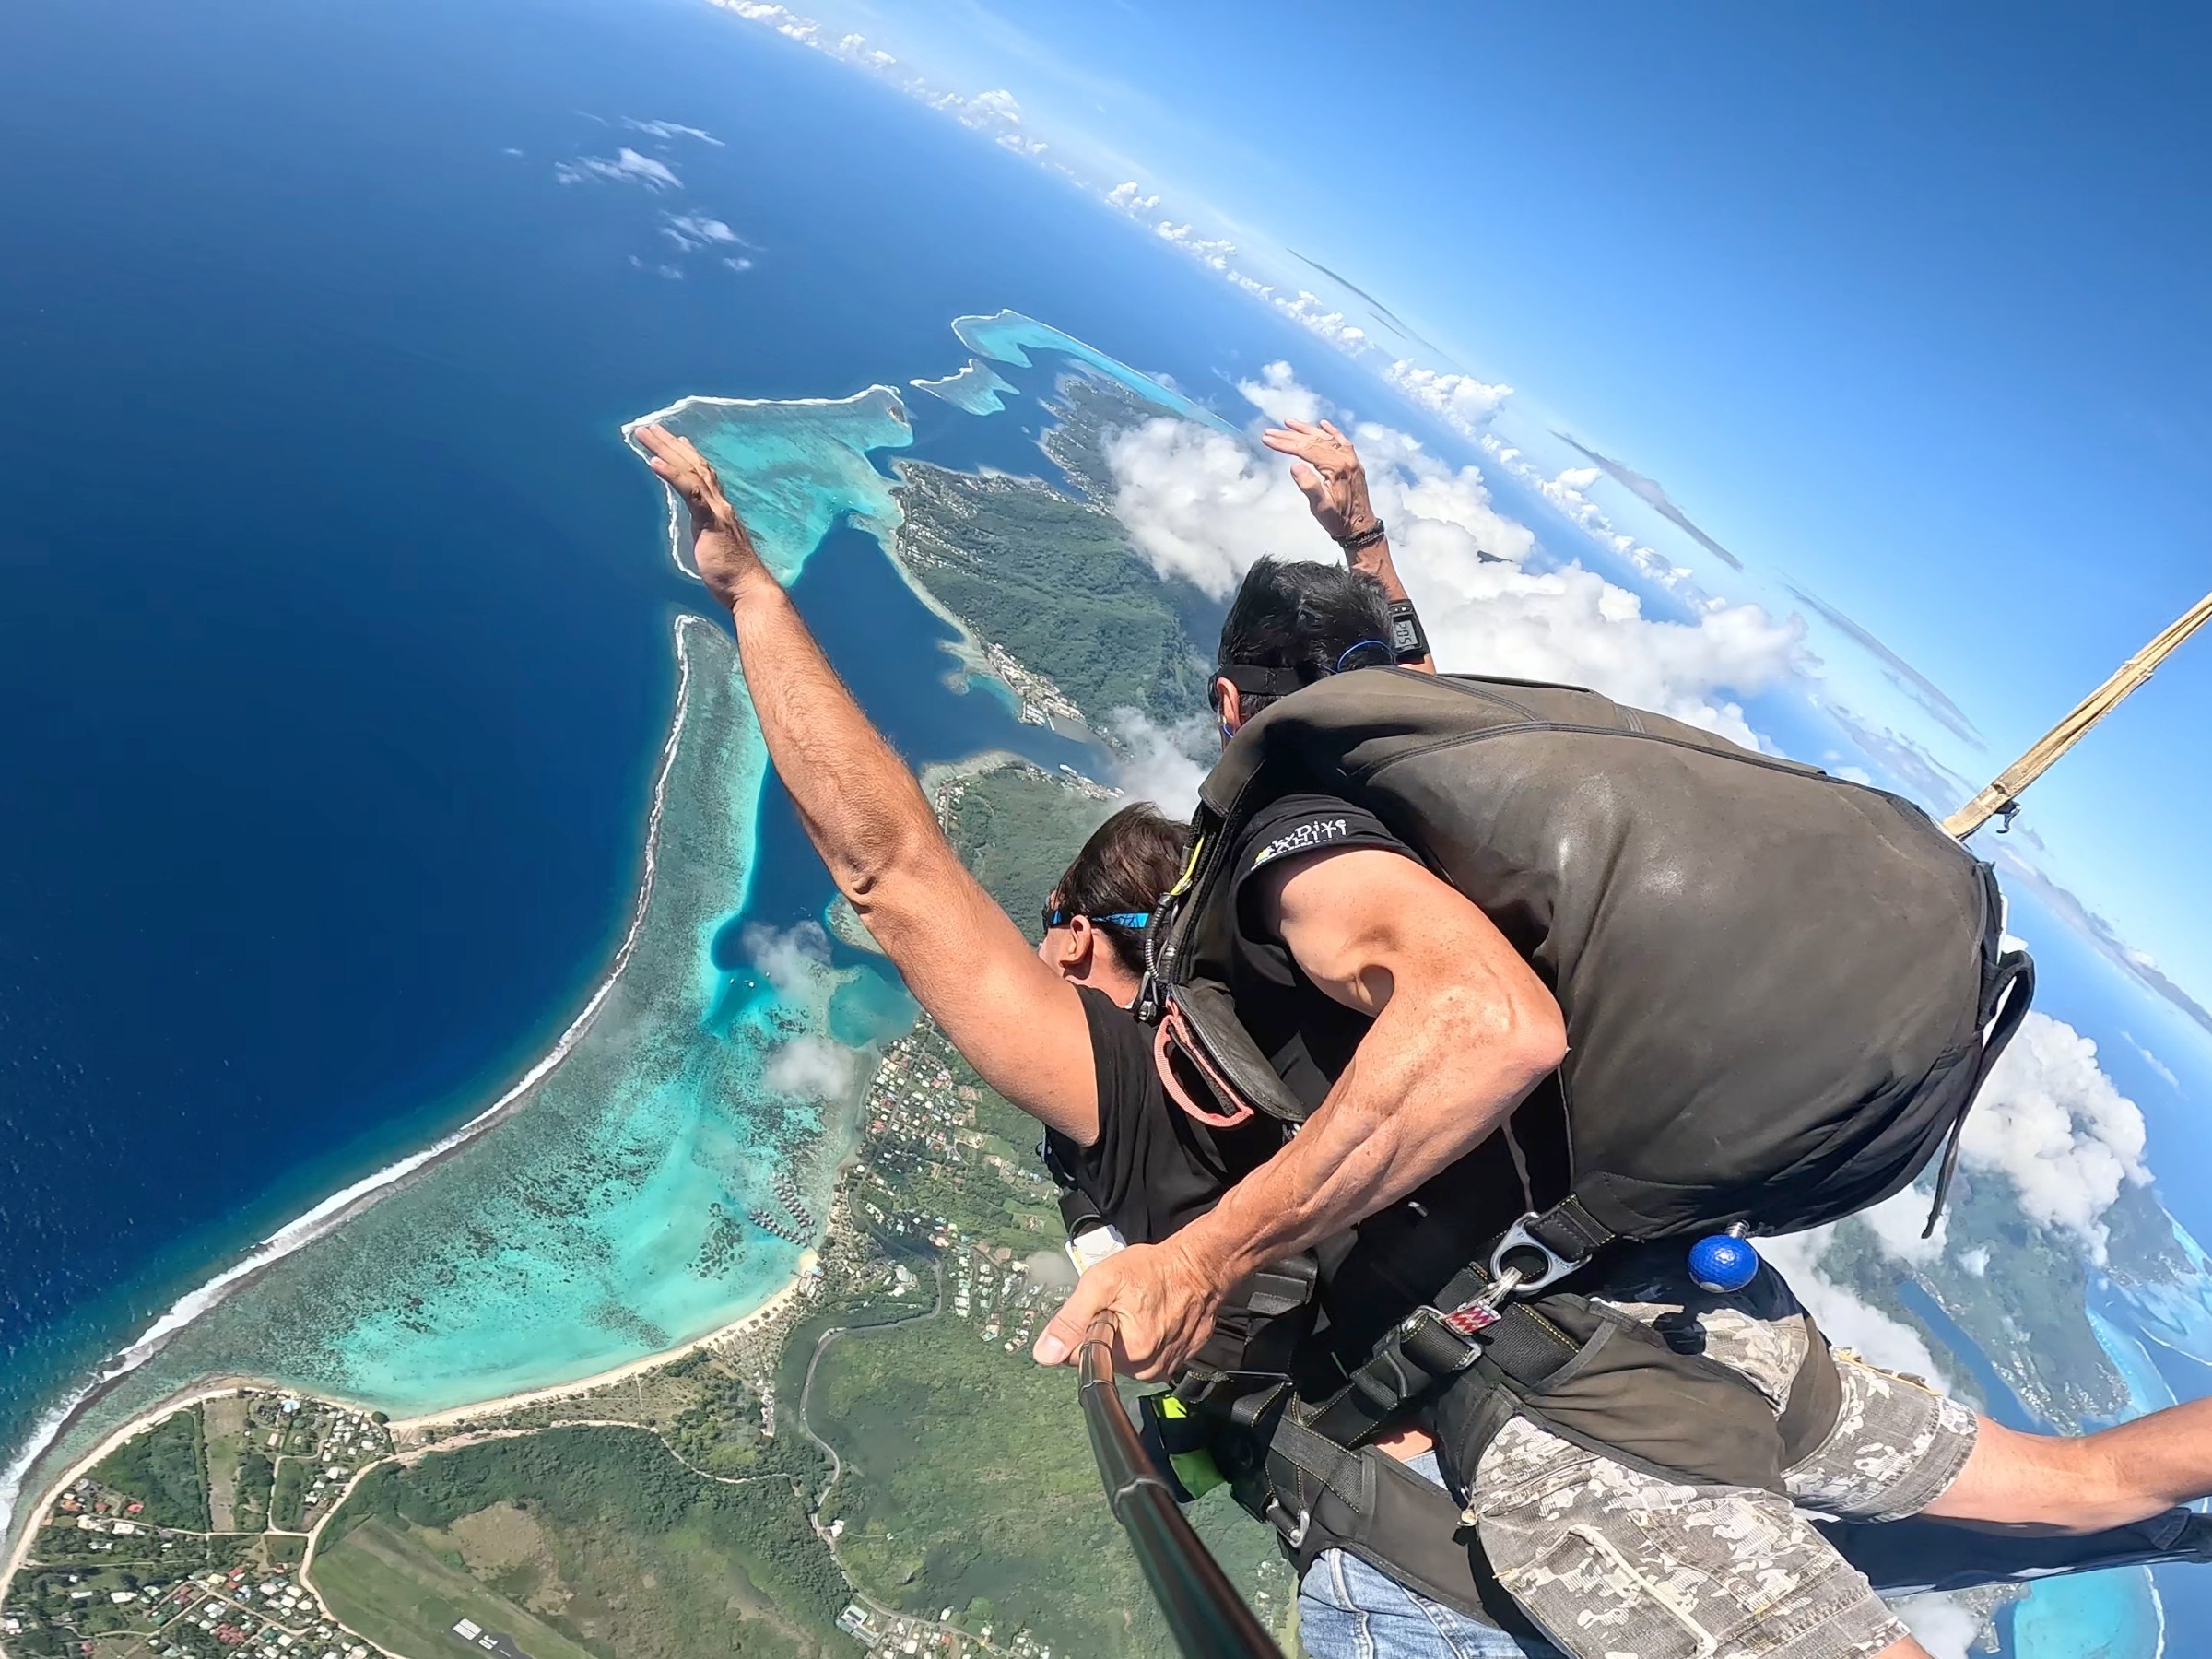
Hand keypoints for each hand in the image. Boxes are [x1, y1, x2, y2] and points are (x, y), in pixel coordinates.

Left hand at [633, 424, 765, 609]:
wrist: (750, 589)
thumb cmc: (734, 576)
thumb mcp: (716, 547)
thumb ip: (707, 532)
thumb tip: (701, 529)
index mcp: (720, 510)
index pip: (704, 476)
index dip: (689, 456)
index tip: (677, 440)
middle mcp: (719, 504)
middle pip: (693, 465)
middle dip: (670, 444)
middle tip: (649, 427)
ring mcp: (716, 510)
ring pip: (689, 471)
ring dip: (665, 450)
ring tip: (645, 434)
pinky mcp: (710, 521)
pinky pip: (689, 492)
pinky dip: (671, 474)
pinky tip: (654, 462)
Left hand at [1031, 1238, 1226, 1379]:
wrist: (1201, 1266)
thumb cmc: (1154, 1270)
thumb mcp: (1102, 1283)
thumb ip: (1070, 1320)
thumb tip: (1044, 1354)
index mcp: (1128, 1355)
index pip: (1080, 1357)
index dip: (1081, 1329)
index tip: (1099, 1308)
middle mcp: (1148, 1370)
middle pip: (1103, 1358)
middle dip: (1104, 1331)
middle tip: (1120, 1304)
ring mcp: (1165, 1368)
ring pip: (1123, 1358)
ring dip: (1124, 1335)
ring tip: (1138, 1308)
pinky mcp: (1176, 1362)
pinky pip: (1146, 1355)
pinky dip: (1144, 1337)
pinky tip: (1152, 1316)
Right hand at [1262, 419, 1376, 543]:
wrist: (1360, 527)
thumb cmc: (1338, 519)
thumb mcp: (1320, 507)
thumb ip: (1308, 486)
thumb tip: (1294, 465)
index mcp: (1336, 467)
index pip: (1305, 448)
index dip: (1285, 443)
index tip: (1267, 439)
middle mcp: (1345, 458)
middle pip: (1313, 440)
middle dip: (1290, 435)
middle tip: (1270, 432)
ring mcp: (1350, 459)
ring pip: (1325, 438)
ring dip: (1306, 429)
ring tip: (1288, 423)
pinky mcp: (1353, 462)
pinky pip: (1341, 441)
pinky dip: (1331, 431)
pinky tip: (1323, 424)